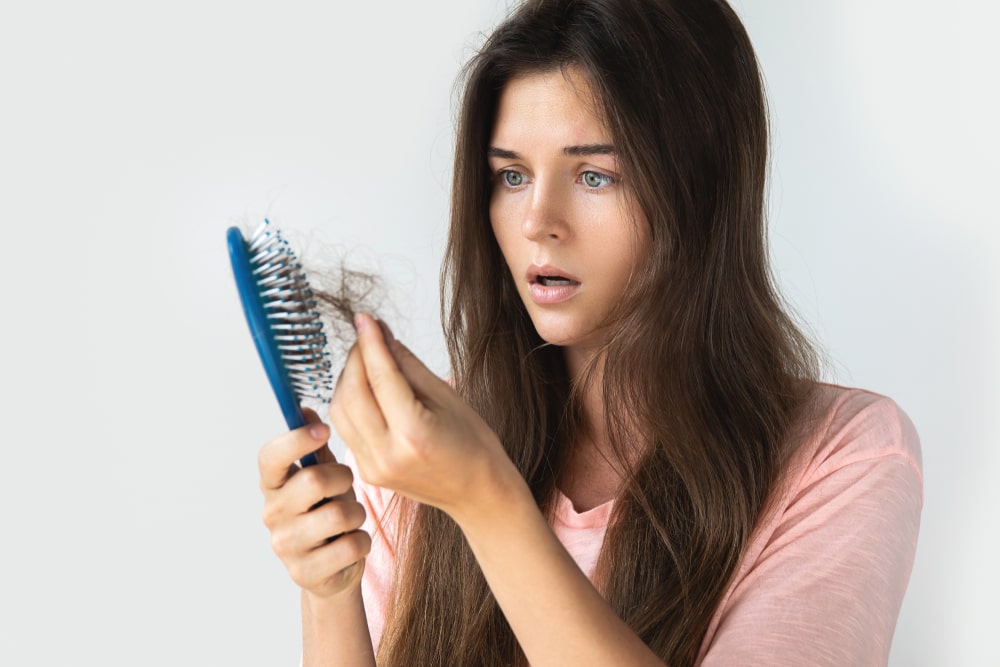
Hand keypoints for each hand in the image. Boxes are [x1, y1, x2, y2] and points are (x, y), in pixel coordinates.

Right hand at [258, 409, 371, 599]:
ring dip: (357, 513)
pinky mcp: (305, 572)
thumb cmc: (327, 510)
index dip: (296, 440)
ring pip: (339, 514)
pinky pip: (351, 546)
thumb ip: (315, 446)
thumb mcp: (323, 475)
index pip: (270, 457)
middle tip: (347, 486)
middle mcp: (272, 513)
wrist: (331, 568)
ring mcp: (285, 545)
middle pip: (313, 481)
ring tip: (350, 518)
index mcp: (273, 483)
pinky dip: (362, 541)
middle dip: (343, 479)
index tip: (324, 430)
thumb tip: (305, 410)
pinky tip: (351, 543)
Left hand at [329, 314, 523, 522]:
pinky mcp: (366, 471)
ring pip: (340, 410)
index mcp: (413, 434)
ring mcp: (372, 467)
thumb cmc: (473, 444)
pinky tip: (366, 389)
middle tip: (369, 337)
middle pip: (351, 393)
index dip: (370, 343)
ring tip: (368, 362)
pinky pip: (345, 427)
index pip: (380, 378)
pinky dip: (350, 402)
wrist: (477, 492)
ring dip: (348, 379)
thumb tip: (381, 334)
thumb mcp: (447, 397)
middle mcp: (387, 454)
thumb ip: (408, 366)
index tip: (365, 318)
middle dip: (355, 359)